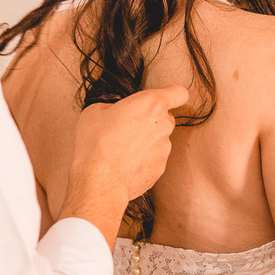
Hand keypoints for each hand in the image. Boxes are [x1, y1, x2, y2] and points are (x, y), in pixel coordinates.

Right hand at [67, 84, 188, 210]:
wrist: (99, 181)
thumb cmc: (96, 144)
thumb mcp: (96, 110)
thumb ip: (114, 106)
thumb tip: (116, 111)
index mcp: (151, 104)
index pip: (178, 93)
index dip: (171, 94)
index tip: (161, 98)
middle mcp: (163, 125)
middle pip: (165, 117)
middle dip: (150, 120)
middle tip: (127, 126)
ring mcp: (164, 149)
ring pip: (159, 139)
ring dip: (145, 141)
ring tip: (121, 148)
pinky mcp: (160, 168)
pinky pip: (154, 158)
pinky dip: (143, 159)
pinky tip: (125, 163)